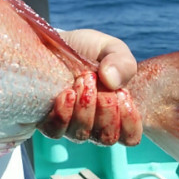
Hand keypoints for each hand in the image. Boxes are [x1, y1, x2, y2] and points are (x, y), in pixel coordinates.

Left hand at [40, 29, 142, 145]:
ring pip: (82, 134)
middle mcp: (95, 124)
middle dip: (105, 108)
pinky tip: (67, 94)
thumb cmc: (87, 49)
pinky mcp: (48, 120)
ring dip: (85, 107)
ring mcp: (70, 124)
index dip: (129, 121)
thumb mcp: (110, 48)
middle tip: (95, 78)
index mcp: (116, 112)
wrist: (56, 41)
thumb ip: (122, 62)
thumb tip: (112, 82)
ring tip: (82, 80)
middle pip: (107, 137)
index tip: (122, 94)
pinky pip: (56, 131)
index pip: (130, 137)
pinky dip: (63, 114)